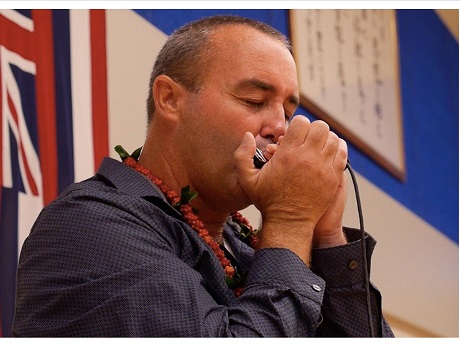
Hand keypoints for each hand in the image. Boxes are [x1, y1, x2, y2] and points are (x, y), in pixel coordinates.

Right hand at [234, 116, 347, 263]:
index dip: (297, 125)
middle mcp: (307, 157)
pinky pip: (342, 154)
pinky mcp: (333, 177)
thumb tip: (248, 135)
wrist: (289, 222)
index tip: (294, 134)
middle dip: (313, 130)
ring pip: (333, 139)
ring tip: (317, 146)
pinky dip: (337, 150)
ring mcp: (323, 167)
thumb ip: (243, 154)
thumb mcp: (247, 179)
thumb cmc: (268, 200)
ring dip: (326, 139)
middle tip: (307, 139)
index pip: (301, 123)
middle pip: (320, 127)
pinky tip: (328, 154)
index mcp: (287, 154)